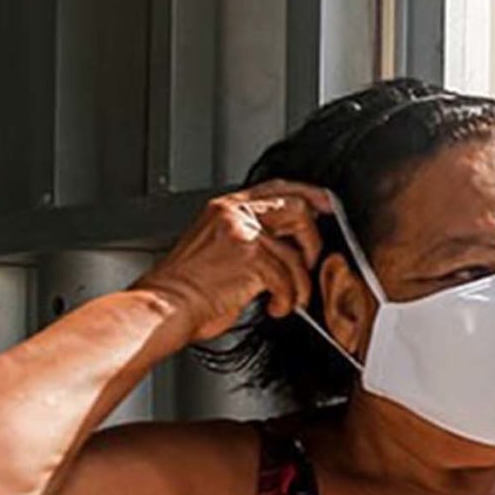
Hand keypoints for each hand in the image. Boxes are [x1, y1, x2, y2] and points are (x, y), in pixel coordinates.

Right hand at [133, 181, 329, 341]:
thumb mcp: (219, 248)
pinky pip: (290, 280)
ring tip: (285, 298)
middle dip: (312, 242)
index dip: (309, 195)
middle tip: (305, 266)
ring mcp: (243, 233)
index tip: (327, 206)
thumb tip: (288, 242)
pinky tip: (273, 306)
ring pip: (298, 254)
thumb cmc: (189, 287)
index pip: (277, 188)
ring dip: (299, 285)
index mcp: (226, 208)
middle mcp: (234, 214)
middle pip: (298, 210)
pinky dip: (288, 301)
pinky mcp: (252, 258)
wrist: (166, 305)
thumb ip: (251, 236)